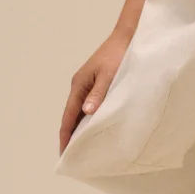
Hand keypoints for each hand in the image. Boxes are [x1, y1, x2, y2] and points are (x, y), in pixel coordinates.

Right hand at [59, 33, 130, 153]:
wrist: (129, 36)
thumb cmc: (120, 54)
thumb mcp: (109, 76)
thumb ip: (99, 94)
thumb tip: (86, 113)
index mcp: (79, 85)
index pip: (68, 117)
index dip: (66, 136)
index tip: (65, 153)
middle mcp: (80, 86)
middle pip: (72, 116)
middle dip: (71, 136)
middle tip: (74, 157)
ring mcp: (88, 85)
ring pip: (81, 112)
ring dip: (81, 128)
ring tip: (85, 148)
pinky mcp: (98, 83)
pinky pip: (90, 106)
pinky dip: (90, 119)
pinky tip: (97, 128)